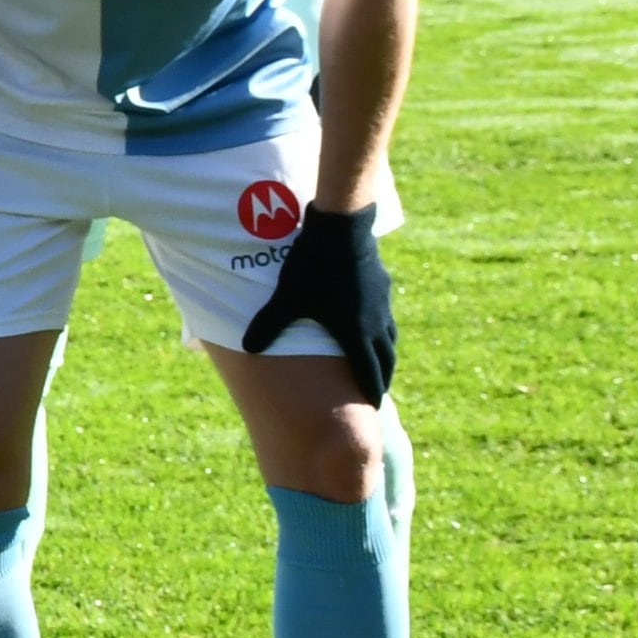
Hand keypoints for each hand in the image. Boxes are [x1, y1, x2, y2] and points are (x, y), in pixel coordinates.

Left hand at [240, 201, 394, 401]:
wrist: (342, 229)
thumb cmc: (312, 268)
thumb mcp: (286, 299)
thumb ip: (268, 325)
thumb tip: (247, 348)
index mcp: (356, 333)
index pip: (369, 371)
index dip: (371, 391)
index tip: (375, 408)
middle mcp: (376, 323)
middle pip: (386, 358)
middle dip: (382, 377)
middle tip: (378, 394)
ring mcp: (382, 303)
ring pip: (390, 337)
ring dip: (385, 353)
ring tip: (379, 363)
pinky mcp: (382, 285)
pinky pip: (386, 316)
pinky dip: (382, 329)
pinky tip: (373, 324)